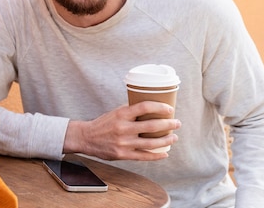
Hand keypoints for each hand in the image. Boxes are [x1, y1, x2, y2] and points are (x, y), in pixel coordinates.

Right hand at [63, 102, 180, 160]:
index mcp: (121, 114)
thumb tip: (150, 110)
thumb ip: (130, 112)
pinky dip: (156, 155)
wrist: (86, 138)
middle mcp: (123, 128)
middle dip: (168, 124)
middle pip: (152, 126)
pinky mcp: (123, 154)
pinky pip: (144, 156)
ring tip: (174, 137)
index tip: (169, 109)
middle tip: (177, 123)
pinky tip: (164, 153)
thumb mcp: (115, 113)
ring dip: (166, 140)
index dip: (159, 107)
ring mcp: (124, 143)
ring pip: (151, 143)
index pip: (144, 107)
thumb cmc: (102, 124)